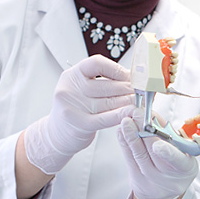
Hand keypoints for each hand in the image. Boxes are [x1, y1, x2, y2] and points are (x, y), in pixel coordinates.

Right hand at [25, 55, 134, 174]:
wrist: (57, 134)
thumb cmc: (76, 108)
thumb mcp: (82, 89)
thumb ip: (102, 81)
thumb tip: (132, 76)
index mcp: (71, 75)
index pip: (96, 64)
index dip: (117, 69)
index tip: (130, 75)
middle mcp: (69, 89)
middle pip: (106, 85)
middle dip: (128, 88)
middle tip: (143, 90)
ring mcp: (73, 107)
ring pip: (109, 101)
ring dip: (129, 101)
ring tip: (141, 101)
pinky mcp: (80, 124)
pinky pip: (106, 118)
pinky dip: (121, 114)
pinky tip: (131, 112)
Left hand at [117, 107, 198, 198]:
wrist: (166, 191)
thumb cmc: (176, 164)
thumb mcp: (183, 152)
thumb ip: (170, 135)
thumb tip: (153, 115)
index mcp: (186, 167)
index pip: (177, 160)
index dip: (167, 153)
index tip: (157, 145)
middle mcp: (169, 176)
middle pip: (153, 153)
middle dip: (144, 131)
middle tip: (137, 114)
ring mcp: (151, 180)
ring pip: (139, 154)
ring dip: (131, 135)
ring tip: (126, 121)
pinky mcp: (137, 180)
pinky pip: (129, 159)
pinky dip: (124, 143)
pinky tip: (121, 132)